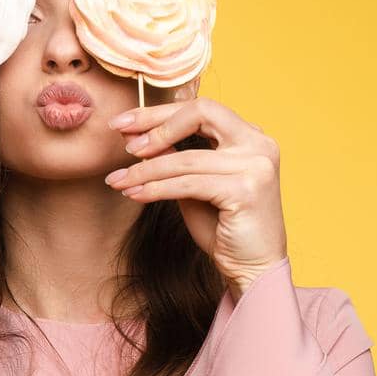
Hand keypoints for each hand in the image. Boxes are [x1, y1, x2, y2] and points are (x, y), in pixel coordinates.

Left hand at [106, 97, 288, 297]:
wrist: (253, 266)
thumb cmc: (223, 226)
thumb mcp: (191, 185)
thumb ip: (170, 158)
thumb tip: (133, 136)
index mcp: (250, 136)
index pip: (201, 109)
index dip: (158, 113)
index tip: (123, 123)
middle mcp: (258, 144)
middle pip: (200, 114)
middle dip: (154, 125)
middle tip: (123, 144)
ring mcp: (256, 166)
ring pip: (185, 158)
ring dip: (144, 170)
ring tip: (118, 181)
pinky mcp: (246, 190)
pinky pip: (188, 183)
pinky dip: (155, 188)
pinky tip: (134, 194)